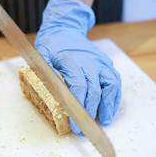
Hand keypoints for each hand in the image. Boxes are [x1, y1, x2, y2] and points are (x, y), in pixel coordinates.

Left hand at [35, 0, 121, 134]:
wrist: (65, 27)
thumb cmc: (51, 43)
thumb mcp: (41, 52)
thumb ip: (43, 68)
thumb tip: (44, 85)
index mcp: (72, 60)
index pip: (78, 86)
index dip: (78, 107)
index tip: (75, 124)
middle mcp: (90, 61)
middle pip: (94, 90)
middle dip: (91, 112)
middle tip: (85, 129)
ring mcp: (100, 62)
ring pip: (110, 84)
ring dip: (109, 104)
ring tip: (105, 121)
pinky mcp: (106, 63)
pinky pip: (115, 80)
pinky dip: (115, 95)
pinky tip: (111, 108)